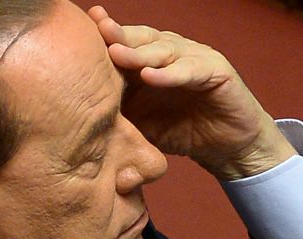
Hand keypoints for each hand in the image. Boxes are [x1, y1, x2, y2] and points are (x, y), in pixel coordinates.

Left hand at [88, 6, 295, 179]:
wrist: (226, 148)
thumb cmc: (182, 131)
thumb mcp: (141, 123)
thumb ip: (117, 112)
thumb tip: (76, 115)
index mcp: (151, 60)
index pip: (126, 41)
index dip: (106, 33)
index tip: (84, 25)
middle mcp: (172, 52)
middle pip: (142, 38)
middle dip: (119, 35)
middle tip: (98, 30)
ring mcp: (195, 58)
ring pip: (164, 50)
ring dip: (139, 53)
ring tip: (117, 54)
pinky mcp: (217, 72)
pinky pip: (191, 70)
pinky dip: (170, 74)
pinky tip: (151, 77)